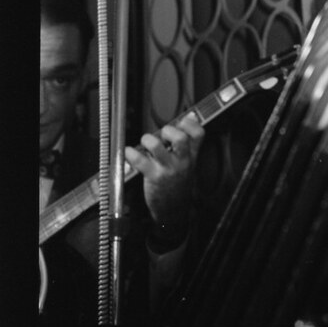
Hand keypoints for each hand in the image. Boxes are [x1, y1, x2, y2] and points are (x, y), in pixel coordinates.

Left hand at [126, 113, 203, 232]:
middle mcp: (182, 161)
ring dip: (148, 140)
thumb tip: (189, 117)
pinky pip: (140, 162)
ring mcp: (168, 169)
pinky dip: (131, 154)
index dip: (190, 123)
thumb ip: (188, 141)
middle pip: (180, 139)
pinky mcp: (153, 177)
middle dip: (168, 130)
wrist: (174, 209)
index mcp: (191, 155)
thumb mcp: (188, 163)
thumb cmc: (178, 183)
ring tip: (145, 142)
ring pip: (158, 147)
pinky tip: (128, 152)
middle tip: (162, 133)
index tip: (182, 121)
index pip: (198, 134)